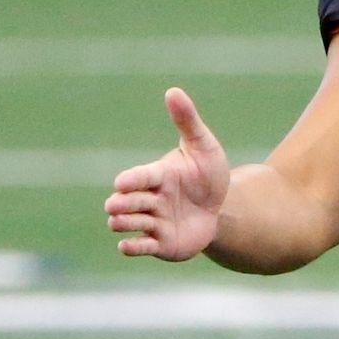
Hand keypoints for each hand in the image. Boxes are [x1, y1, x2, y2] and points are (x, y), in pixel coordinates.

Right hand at [106, 88, 230, 260]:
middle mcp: (149, 199)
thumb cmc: (208, 174)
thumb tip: (173, 91)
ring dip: (125, 223)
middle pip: (127, 202)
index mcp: (156, 176)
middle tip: (116, 205)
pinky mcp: (159, 243)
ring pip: (129, 224)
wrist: (222, 208)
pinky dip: (131, 247)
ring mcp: (152, 222)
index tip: (122, 183)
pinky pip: (141, 247)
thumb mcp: (203, 147)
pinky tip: (126, 246)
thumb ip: (188, 121)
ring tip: (119, 223)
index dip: (131, 180)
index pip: (138, 177)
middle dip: (121, 204)